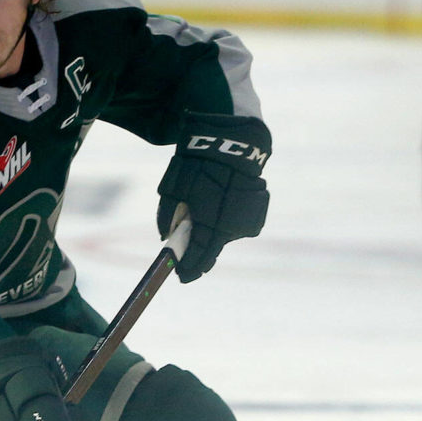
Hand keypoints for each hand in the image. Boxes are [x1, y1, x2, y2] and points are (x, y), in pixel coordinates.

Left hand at [157, 112, 270, 282]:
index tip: (181, 275)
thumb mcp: (173, 188)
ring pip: (225, 236)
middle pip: (214, 250)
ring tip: (206, 216)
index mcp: (210, 219)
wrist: (233, 145)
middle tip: (189, 261)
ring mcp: (247, 220)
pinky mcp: (257, 213)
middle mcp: (231, 224)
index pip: (199, 254)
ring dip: (214, 234)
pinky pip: (238, 225)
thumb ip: (167, 215)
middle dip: (200, 256)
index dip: (189, 267)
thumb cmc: (197, 165)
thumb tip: (164, 236)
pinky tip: (223, 205)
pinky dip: (227, 221)